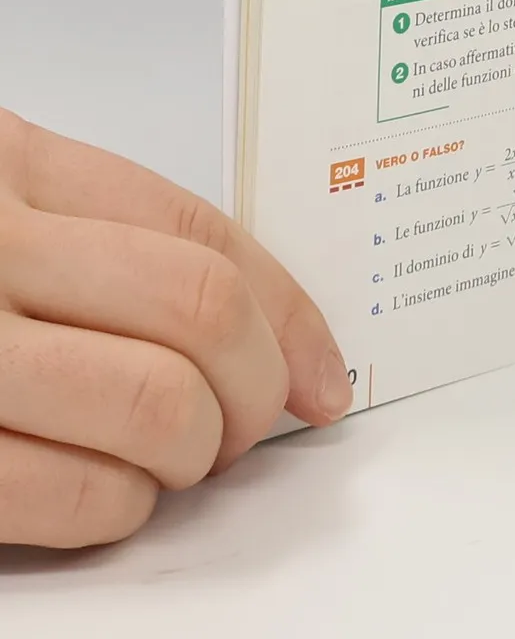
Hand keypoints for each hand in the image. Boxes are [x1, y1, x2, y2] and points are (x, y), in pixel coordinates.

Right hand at [0, 110, 349, 547]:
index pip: (199, 233)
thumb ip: (100, 233)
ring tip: (179, 459)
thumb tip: (255, 323)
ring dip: (195, 453)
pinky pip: (64, 491)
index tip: (321, 371)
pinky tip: (111, 496)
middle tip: (249, 420)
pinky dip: (117, 506)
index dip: (287, 311)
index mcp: (10, 169)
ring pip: (152, 405)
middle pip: (197, 314)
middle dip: (252, 386)